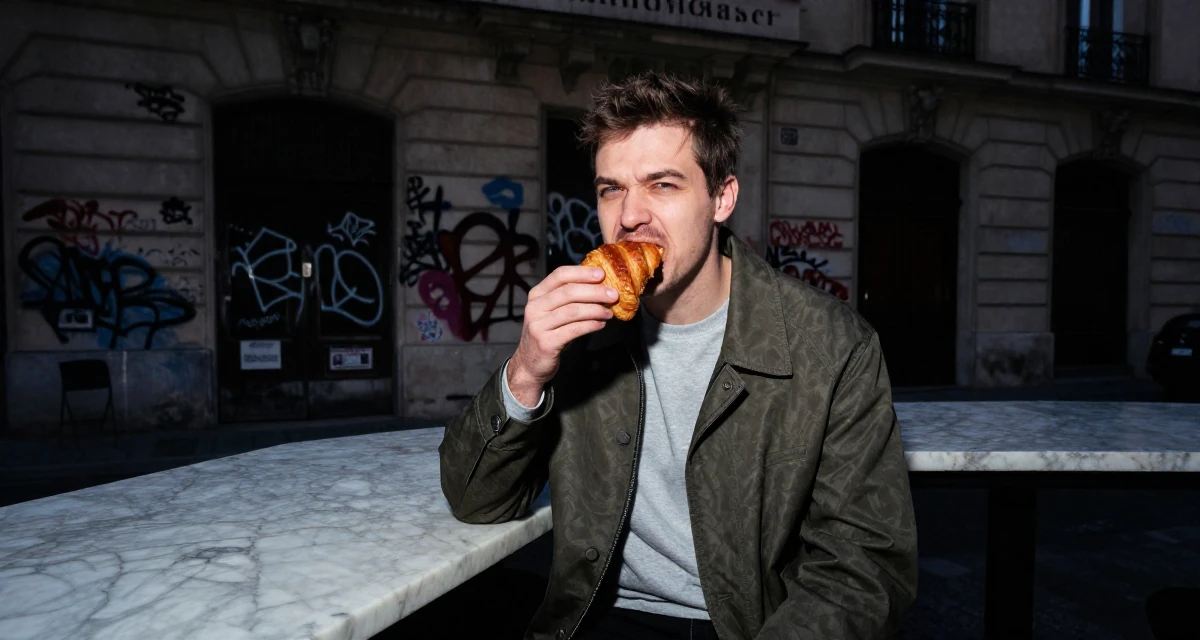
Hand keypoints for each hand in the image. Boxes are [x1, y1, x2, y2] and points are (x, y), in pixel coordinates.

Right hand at [507, 266, 616, 405]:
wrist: (529, 364)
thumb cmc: (547, 334)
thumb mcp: (552, 312)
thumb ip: (568, 298)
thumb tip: (600, 287)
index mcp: (537, 294)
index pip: (560, 275)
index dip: (582, 273)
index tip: (601, 274)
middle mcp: (535, 307)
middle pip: (569, 292)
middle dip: (595, 292)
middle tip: (613, 295)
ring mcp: (538, 325)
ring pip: (573, 311)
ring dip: (595, 310)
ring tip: (609, 312)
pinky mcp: (546, 342)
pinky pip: (574, 330)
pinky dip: (591, 325)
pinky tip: (600, 324)